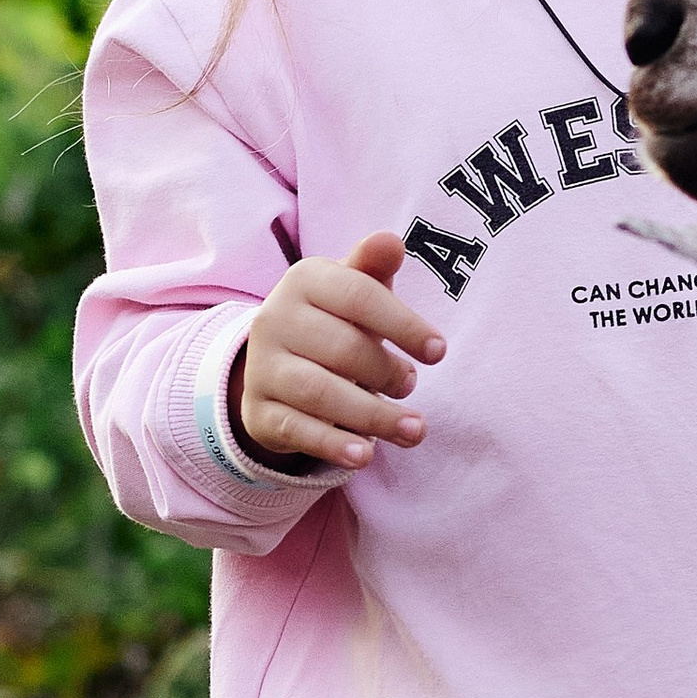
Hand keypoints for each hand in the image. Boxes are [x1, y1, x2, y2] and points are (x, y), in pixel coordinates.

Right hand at [233, 234, 445, 471]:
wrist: (279, 365)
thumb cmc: (335, 322)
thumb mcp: (354, 292)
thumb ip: (373, 270)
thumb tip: (391, 241)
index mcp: (304, 280)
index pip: (359, 297)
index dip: (403, 325)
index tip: (438, 352)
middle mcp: (274, 320)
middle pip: (343, 349)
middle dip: (389, 373)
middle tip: (411, 386)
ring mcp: (262, 368)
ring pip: (321, 393)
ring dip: (374, 416)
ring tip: (414, 430)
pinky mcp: (258, 412)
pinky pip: (298, 430)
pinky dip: (335, 445)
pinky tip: (367, 456)